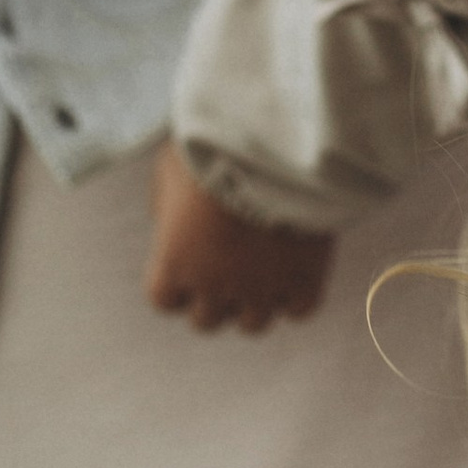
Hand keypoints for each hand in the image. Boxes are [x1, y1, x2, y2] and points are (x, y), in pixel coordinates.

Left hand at [144, 138, 332, 332]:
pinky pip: (299, 310)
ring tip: (267, 267)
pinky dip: (297, 294)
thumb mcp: (168, 169)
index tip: (193, 263)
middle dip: (215, 296)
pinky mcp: (304, 282)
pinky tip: (298, 266)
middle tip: (232, 264)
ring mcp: (261, 290)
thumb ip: (163, 206)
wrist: (273, 144)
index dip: (179, 285)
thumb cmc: (213, 147)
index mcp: (174, 264)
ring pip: (253, 323)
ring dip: (255, 300)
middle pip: (206, 321)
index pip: (166, 301)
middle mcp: (213, 287)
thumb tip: (167, 223)